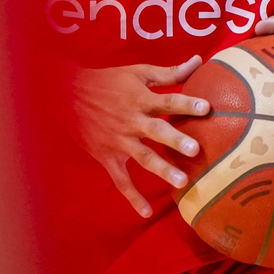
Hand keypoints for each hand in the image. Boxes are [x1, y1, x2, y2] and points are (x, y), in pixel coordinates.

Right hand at [71, 57, 211, 217]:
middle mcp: (131, 120)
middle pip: (156, 131)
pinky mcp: (108, 156)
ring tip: (181, 182)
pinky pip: (120, 180)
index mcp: (140, 98)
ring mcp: (119, 141)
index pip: (167, 99)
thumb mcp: (137, 72)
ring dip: (162, 169)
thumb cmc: (107, 81)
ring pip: (143, 157)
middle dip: (175, 140)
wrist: (67, 94)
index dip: (186, 103)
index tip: (206, 107)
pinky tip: (145, 212)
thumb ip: (169, 72)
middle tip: (194, 149)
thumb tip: (198, 61)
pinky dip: (132, 197)